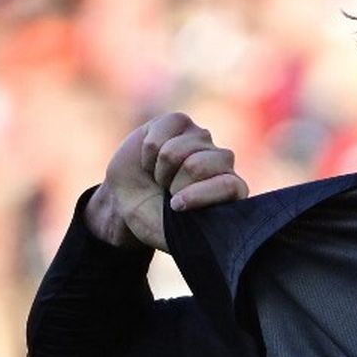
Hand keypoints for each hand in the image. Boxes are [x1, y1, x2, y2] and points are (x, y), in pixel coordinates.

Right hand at [85, 113, 247, 250]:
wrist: (125, 198)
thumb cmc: (153, 218)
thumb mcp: (170, 233)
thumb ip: (194, 232)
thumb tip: (215, 228)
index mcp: (230, 192)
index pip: (230, 186)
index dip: (196, 197)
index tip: (174, 207)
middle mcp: (222, 162)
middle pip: (197, 166)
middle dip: (172, 183)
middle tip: (167, 191)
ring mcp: (202, 139)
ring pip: (175, 150)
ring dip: (159, 168)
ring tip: (160, 176)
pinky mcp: (181, 122)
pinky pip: (161, 132)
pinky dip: (148, 150)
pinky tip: (151, 159)